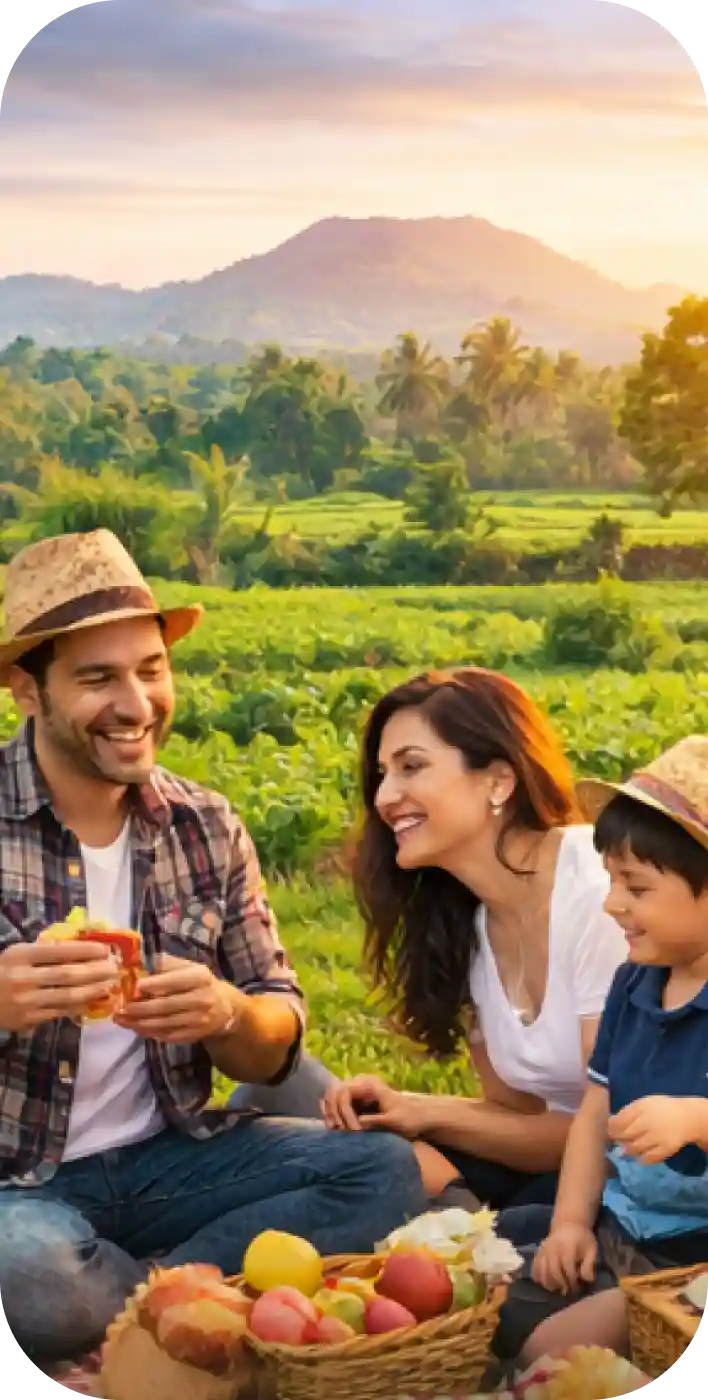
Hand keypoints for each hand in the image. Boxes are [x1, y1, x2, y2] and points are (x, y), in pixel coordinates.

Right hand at [0, 939, 121, 1032]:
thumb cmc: (3, 971)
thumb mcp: (18, 953)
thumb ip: (45, 951)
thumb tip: (83, 947)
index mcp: (20, 956)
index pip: (58, 951)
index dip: (84, 950)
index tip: (104, 949)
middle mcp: (23, 978)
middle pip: (67, 974)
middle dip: (95, 971)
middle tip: (114, 968)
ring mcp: (26, 1002)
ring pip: (67, 996)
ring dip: (93, 990)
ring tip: (109, 984)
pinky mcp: (29, 1020)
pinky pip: (60, 1012)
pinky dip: (79, 1005)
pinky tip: (93, 999)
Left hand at [115, 955, 236, 1043]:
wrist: (224, 1008)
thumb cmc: (199, 982)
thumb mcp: (188, 967)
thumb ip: (165, 963)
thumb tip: (137, 959)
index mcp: (200, 977)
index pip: (174, 981)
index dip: (153, 984)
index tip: (133, 986)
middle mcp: (202, 998)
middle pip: (165, 1005)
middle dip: (139, 1008)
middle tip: (119, 1008)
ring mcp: (198, 1020)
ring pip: (163, 1023)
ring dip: (139, 1023)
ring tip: (121, 1019)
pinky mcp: (193, 1035)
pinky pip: (167, 1036)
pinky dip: (149, 1033)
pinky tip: (136, 1028)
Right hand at [321, 1074, 427, 1137]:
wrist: (417, 1117)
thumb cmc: (409, 1118)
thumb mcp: (395, 1121)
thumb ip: (376, 1121)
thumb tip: (356, 1124)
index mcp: (370, 1084)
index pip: (345, 1092)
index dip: (344, 1111)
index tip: (353, 1130)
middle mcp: (361, 1084)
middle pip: (334, 1092)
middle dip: (334, 1111)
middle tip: (338, 1130)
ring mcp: (356, 1092)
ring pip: (332, 1097)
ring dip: (330, 1113)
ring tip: (334, 1130)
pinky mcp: (355, 1102)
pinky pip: (336, 1104)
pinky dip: (332, 1114)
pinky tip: (333, 1128)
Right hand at [532, 1221, 597, 1294]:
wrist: (569, 1223)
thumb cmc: (582, 1238)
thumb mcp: (592, 1249)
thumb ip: (590, 1265)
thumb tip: (586, 1280)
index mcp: (567, 1247)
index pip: (568, 1268)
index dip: (573, 1281)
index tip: (578, 1287)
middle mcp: (553, 1248)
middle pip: (553, 1271)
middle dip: (561, 1284)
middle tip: (568, 1290)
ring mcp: (544, 1250)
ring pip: (542, 1271)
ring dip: (550, 1283)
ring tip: (558, 1288)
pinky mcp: (538, 1252)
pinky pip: (534, 1267)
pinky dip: (538, 1277)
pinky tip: (545, 1282)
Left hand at [609, 1096, 697, 1164]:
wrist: (686, 1117)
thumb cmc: (660, 1109)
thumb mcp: (643, 1103)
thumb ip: (628, 1112)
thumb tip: (611, 1123)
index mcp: (641, 1107)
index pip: (619, 1121)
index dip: (611, 1128)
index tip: (610, 1130)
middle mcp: (647, 1122)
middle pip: (625, 1135)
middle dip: (618, 1139)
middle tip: (617, 1140)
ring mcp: (656, 1137)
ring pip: (634, 1148)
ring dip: (628, 1150)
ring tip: (628, 1148)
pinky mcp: (665, 1149)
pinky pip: (648, 1158)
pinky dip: (642, 1158)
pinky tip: (641, 1154)